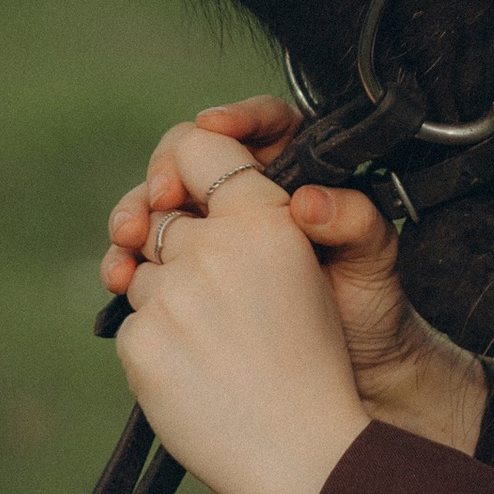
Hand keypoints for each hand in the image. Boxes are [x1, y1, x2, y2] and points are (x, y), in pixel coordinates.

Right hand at [106, 103, 486, 460]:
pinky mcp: (186, 276)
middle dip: (164, 172)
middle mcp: (245, 197)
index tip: (212, 126)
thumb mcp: (373, 261)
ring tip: (126, 238)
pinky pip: (146, 257)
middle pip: (190, 161)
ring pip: (159, 208)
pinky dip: (127, 262)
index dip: (234, 119)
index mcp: (293, 175)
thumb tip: (308, 201)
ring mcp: (210, 236)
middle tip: (159, 196)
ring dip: (134, 217)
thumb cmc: (370, 308)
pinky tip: (120, 276)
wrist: (349, 375)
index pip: (260, 126)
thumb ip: (353, 222)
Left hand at [106, 127, 367, 493]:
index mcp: (263, 218)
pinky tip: (198, 371)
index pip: (196, 146)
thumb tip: (164, 207)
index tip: (174, 192)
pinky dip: (157, 344)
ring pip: (142, 275)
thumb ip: (245, 223)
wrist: (308, 451)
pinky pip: (132, 325)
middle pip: (162, 219)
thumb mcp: (298, 269)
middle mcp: (214, 246)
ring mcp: (173, 295)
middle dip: (177, 249)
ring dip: (166, 300)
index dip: (179, 165)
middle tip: (219, 295)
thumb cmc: (314, 362)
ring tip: (218, 343)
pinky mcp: (143, 341)